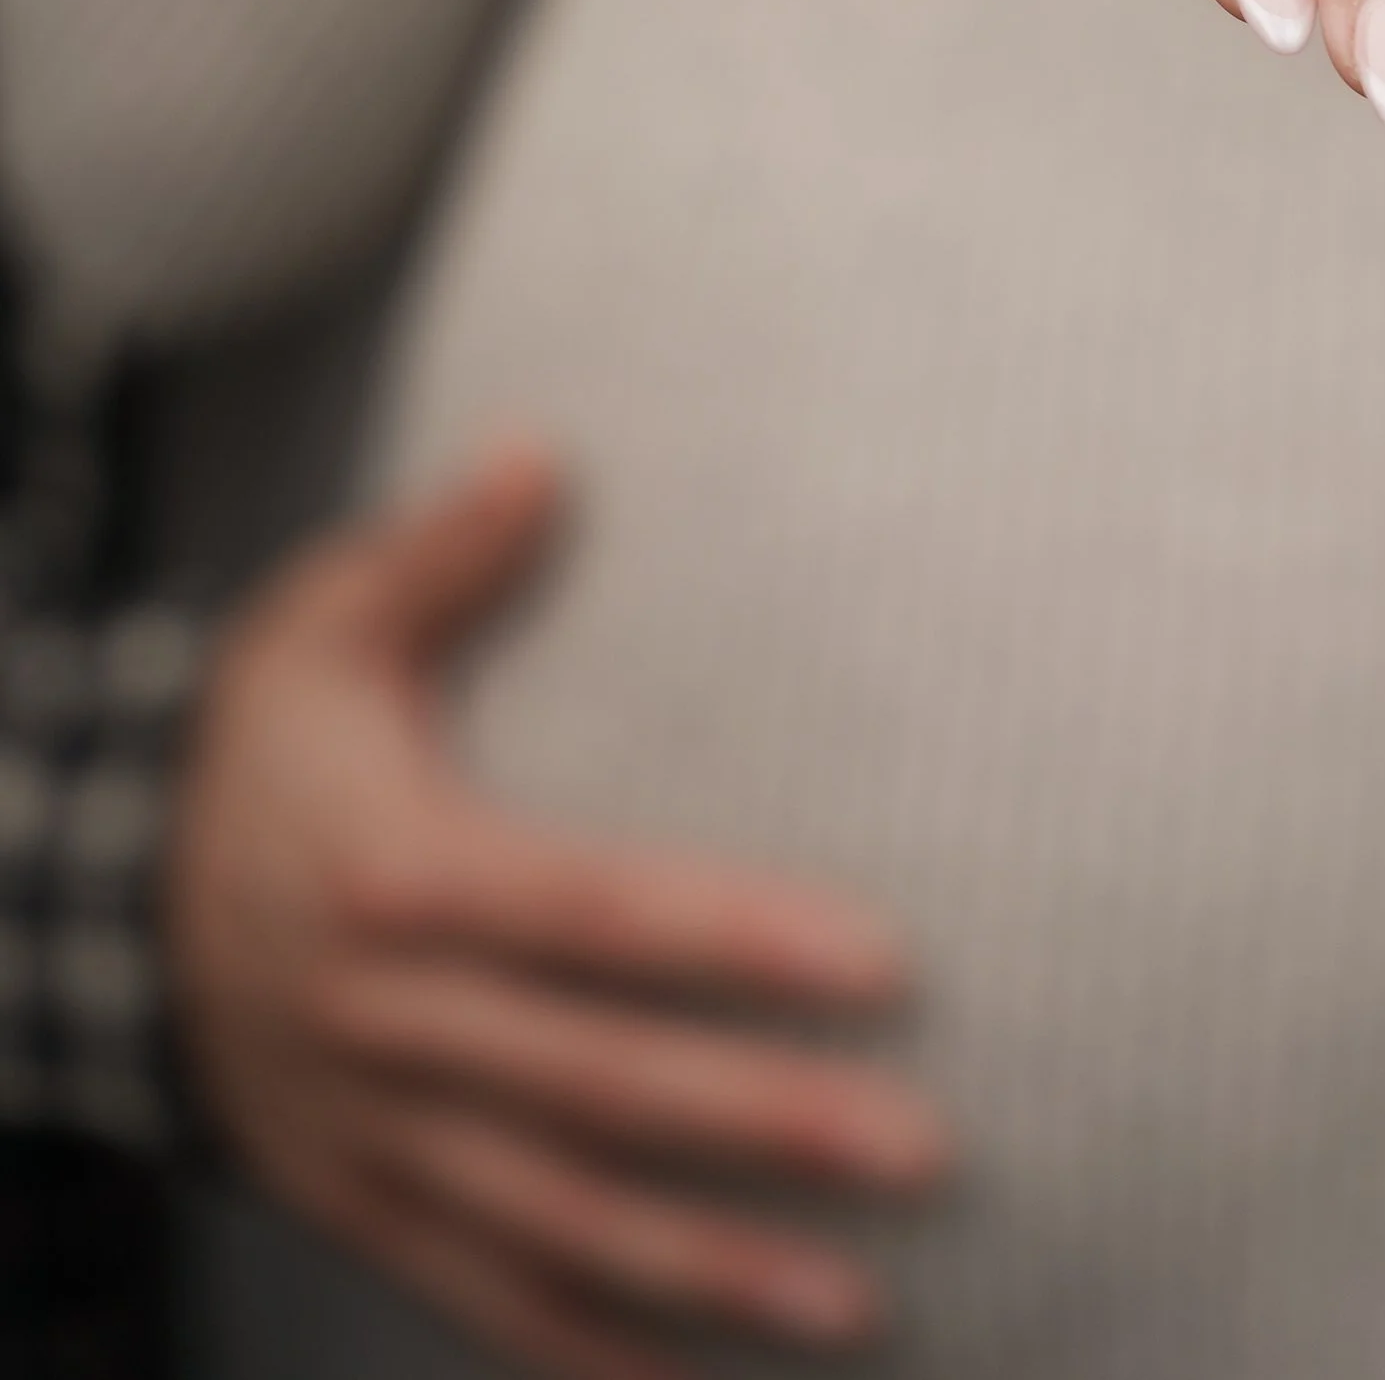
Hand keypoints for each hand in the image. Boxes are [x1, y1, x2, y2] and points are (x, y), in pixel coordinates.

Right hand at [170, 444, 945, 1379]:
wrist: (104, 896)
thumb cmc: (262, 744)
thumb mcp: (322, 623)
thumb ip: (442, 548)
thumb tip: (545, 451)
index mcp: (398, 872)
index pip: (598, 914)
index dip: (738, 942)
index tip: (884, 965)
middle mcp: (387, 1019)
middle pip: (598, 1083)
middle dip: (764, 1123)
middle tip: (923, 1149)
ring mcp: (370, 1131)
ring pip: (553, 1218)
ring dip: (705, 1270)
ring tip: (857, 1301)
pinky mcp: (356, 1200)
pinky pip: (475, 1293)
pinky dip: (580, 1350)